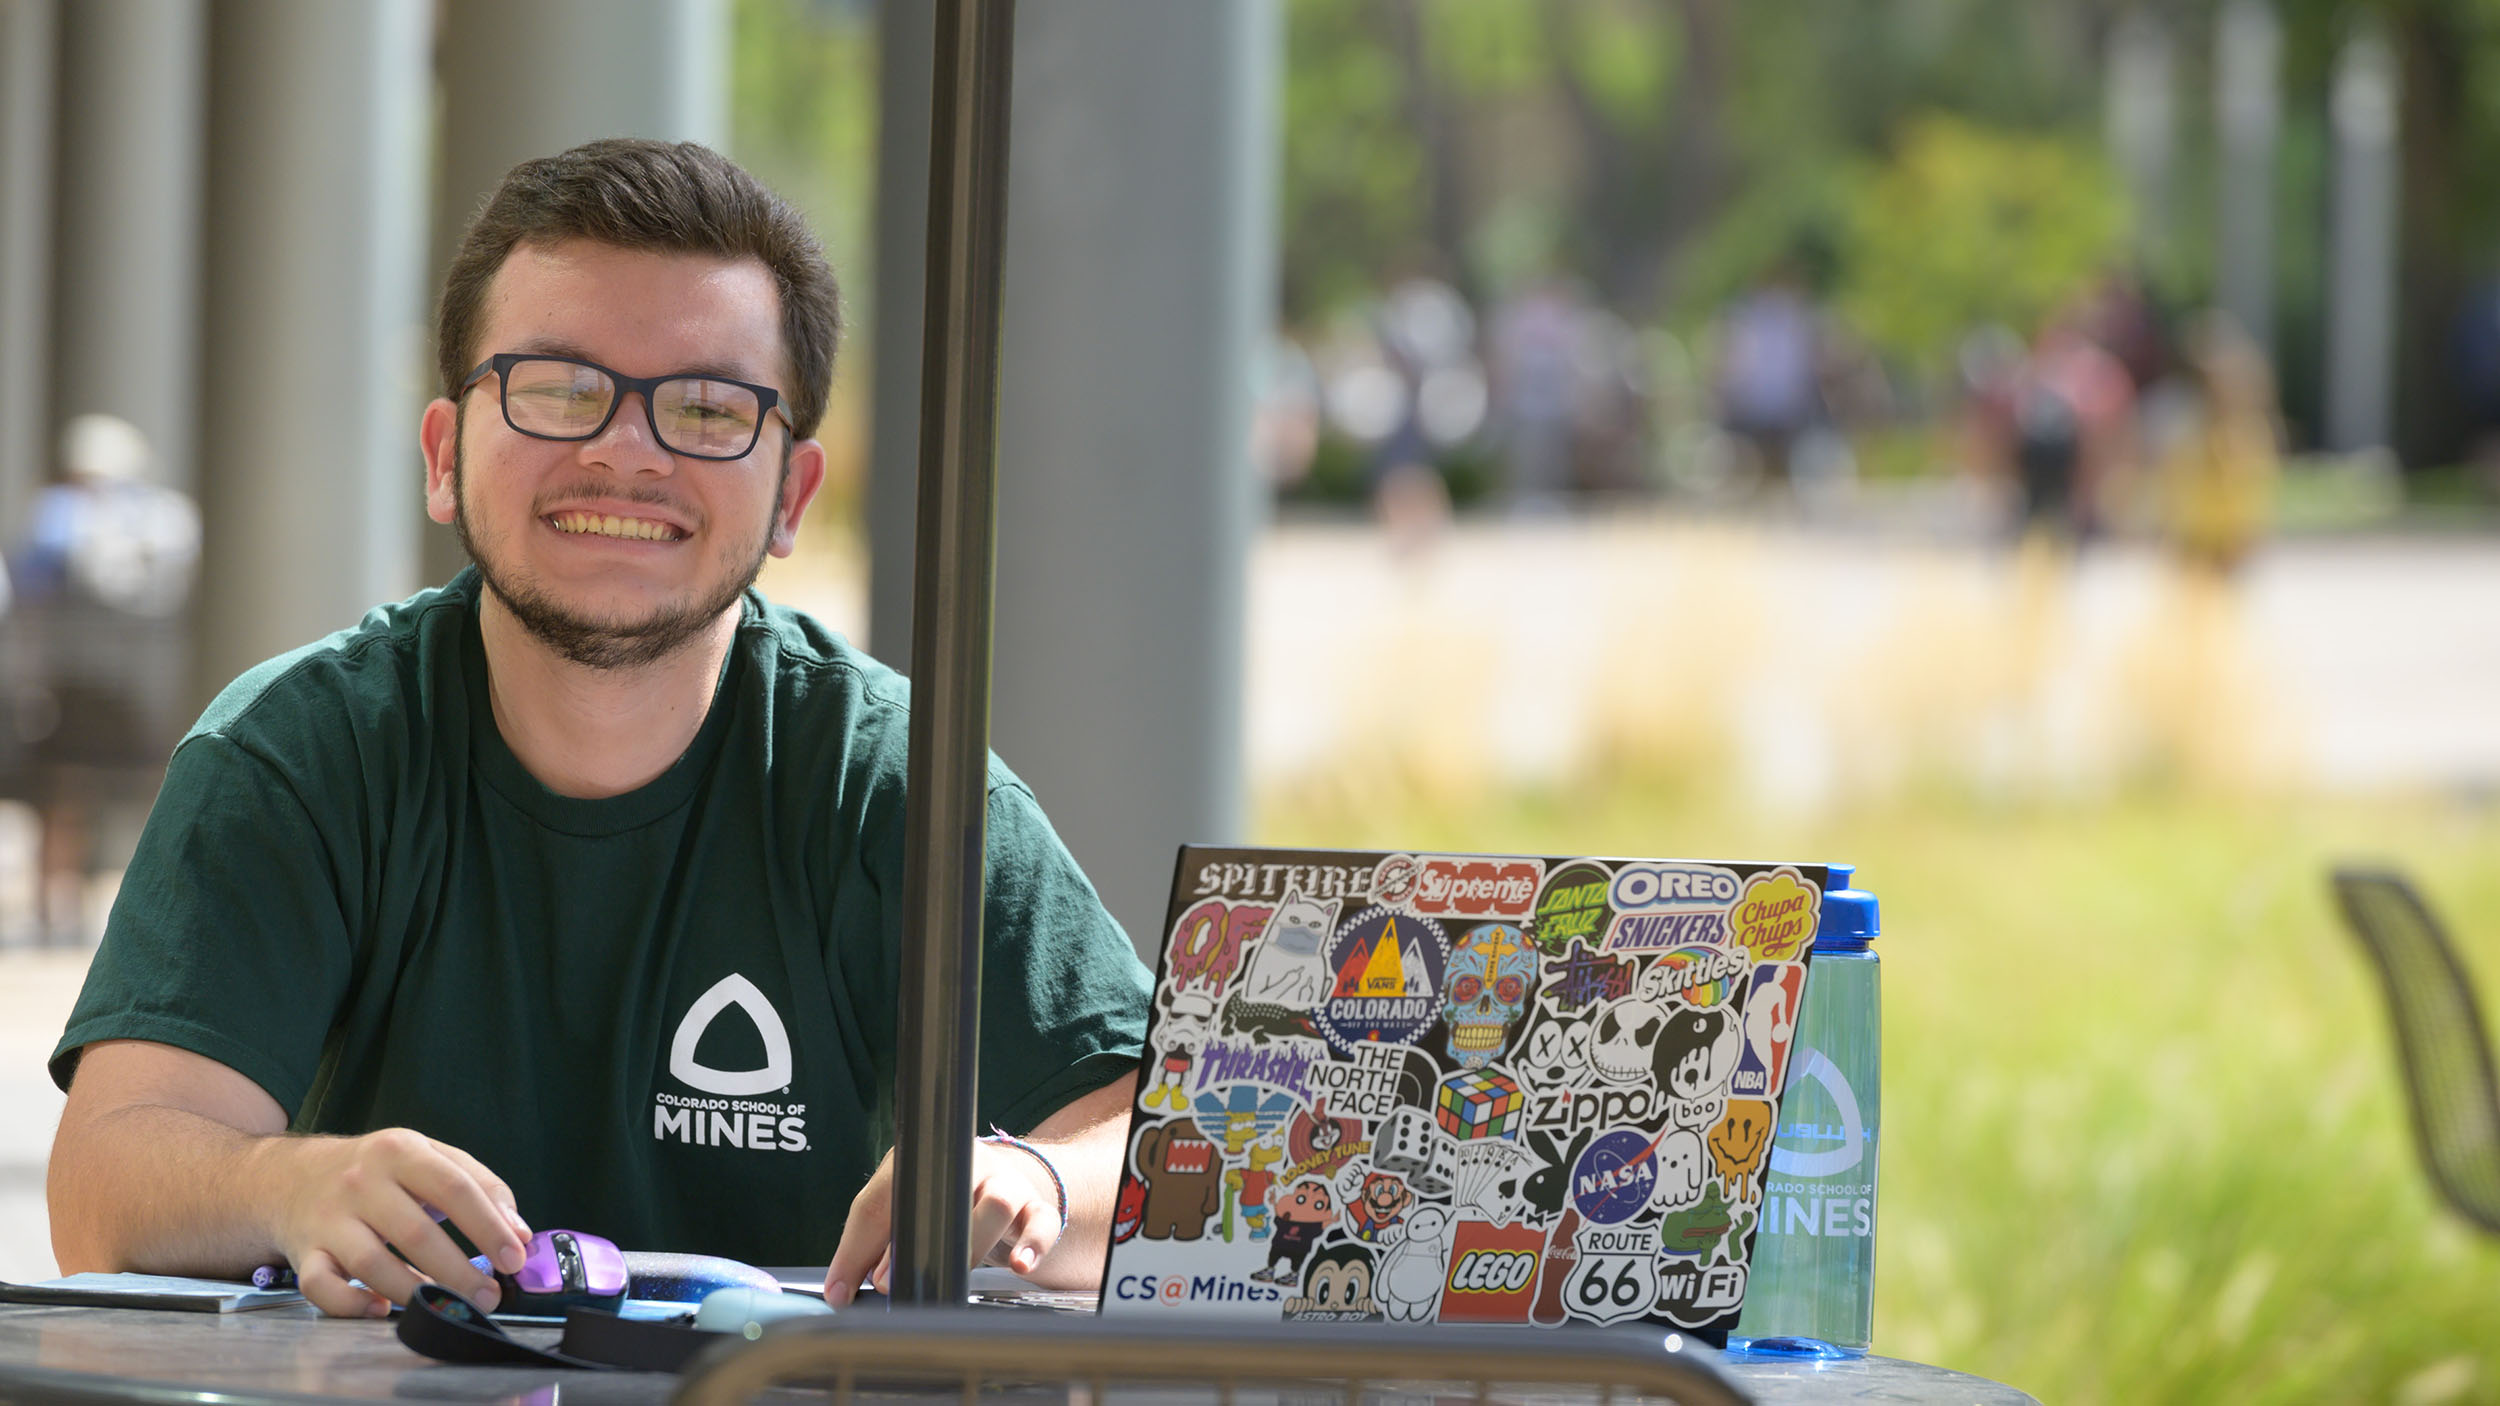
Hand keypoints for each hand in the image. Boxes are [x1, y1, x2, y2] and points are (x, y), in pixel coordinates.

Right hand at [251, 1128, 530, 1317]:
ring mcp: (329, 1220)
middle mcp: (361, 1183)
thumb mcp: (429, 1156)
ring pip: (372, 1265)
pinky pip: (321, 1287)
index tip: (515, 1258)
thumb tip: (519, 1233)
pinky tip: (381, 1310)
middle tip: (489, 1296)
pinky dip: (351, 1304)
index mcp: (400, 1152)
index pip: (454, 1188)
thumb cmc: (379, 1171)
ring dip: (415, 1292)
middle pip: (415, 1233)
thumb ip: (481, 1186)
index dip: (488, 1227)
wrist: (292, 1176)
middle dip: (459, 1272)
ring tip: (447, 1306)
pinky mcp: (305, 1253)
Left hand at [822, 1139, 1064, 1305]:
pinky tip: (1021, 1264)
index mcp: (921, 1161)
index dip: (864, 1244)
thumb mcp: (900, 1216)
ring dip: (971, 1244)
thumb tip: (838, 1293)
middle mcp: (965, 1163)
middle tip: (890, 1282)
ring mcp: (1005, 1182)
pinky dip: (1032, 1243)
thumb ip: (867, 1250)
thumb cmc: (943, 1205)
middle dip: (916, 1244)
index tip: (852, 1285)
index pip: (885, 1196)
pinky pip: (1041, 1222)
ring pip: (997, 1202)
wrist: (1006, 1184)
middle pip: (946, 1195)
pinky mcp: (1036, 1206)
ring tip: (953, 1275)